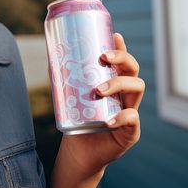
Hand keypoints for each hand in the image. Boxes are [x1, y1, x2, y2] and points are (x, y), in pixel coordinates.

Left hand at [57, 32, 143, 174]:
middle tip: (103, 58)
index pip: (121, 60)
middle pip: (132, 69)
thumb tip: (50, 53)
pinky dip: (122, 117)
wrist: (78, 151)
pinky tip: (108, 120)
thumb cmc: (76, 119)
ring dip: (118, 84)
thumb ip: (62, 75)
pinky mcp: (131, 131)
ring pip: (136, 88)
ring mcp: (130, 110)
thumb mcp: (68, 95)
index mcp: (113, 82)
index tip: (114, 35)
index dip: (121, 47)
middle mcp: (125, 94)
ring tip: (99, 90)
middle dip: (122, 58)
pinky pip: (133, 120)